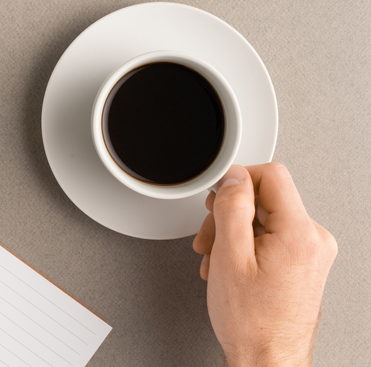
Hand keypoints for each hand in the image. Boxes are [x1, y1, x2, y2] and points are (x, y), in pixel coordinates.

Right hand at [192, 163, 336, 366]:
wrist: (268, 359)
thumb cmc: (252, 322)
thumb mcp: (230, 256)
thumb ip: (232, 208)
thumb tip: (234, 178)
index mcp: (301, 233)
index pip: (272, 175)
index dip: (237, 180)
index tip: (217, 196)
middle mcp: (313, 240)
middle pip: (265, 198)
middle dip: (230, 213)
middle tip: (210, 236)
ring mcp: (310, 252)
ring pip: (264, 218)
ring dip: (233, 232)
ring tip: (217, 257)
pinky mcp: (303, 262)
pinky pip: (271, 236)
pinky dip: (245, 245)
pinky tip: (230, 264)